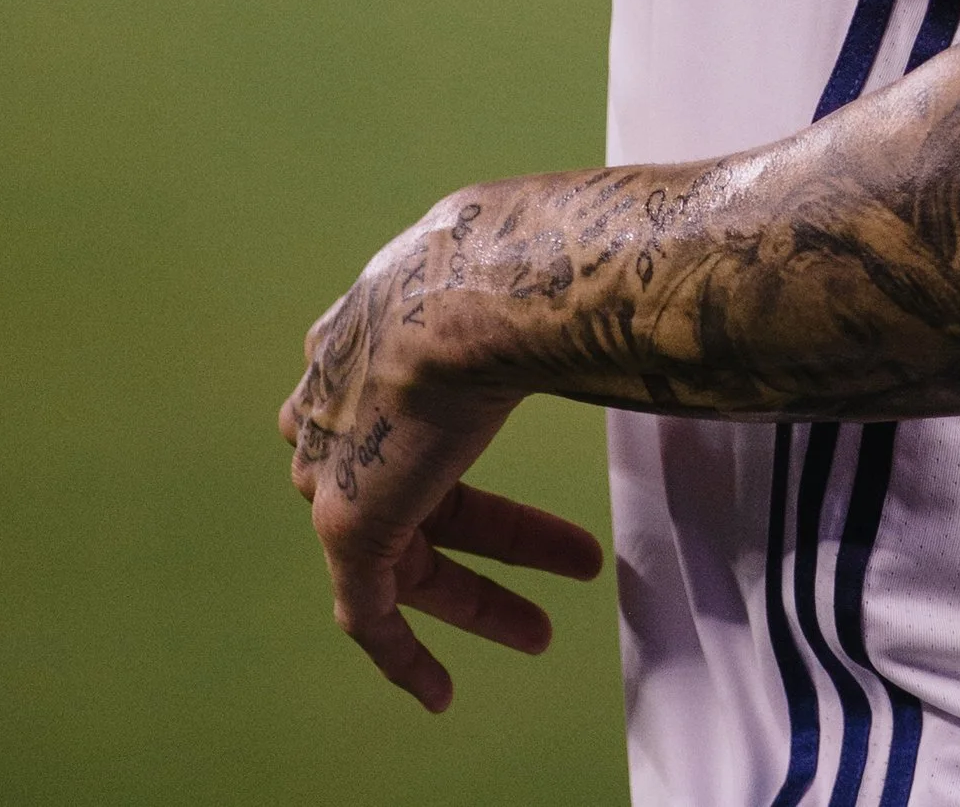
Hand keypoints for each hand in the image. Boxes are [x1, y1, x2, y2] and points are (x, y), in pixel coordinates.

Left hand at [279, 197, 601, 715]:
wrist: (472, 292)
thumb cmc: (515, 272)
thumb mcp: (521, 272)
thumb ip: (541, 291)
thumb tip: (624, 267)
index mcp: (371, 333)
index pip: (412, 413)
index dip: (464, 455)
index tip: (512, 491)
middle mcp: (339, 398)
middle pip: (411, 484)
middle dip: (488, 534)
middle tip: (567, 561)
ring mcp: (335, 465)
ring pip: (398, 551)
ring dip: (470, 595)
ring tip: (542, 633)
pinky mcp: (344, 527)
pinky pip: (367, 611)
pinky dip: (403, 654)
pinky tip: (440, 691)